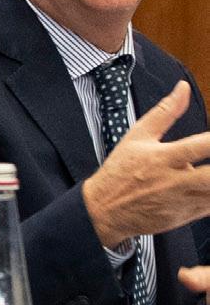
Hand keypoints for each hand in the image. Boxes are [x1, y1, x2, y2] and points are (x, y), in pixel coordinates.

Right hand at [83, 83, 209, 247]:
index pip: (200, 146)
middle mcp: (174, 180)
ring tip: (208, 173)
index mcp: (163, 157)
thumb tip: (182, 87)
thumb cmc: (120, 170)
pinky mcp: (185, 216)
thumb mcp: (137, 136)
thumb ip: (165, 112)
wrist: (104, 210)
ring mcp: (181, 201)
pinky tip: (206, 187)